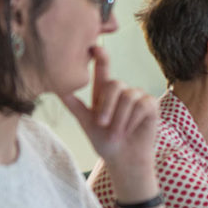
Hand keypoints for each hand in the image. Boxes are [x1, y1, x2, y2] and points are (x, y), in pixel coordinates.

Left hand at [59, 46, 157, 169]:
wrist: (124, 161)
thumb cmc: (105, 143)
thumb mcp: (86, 122)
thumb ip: (73, 104)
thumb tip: (56, 88)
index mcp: (105, 92)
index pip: (103, 69)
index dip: (100, 57)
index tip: (94, 47)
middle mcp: (122, 91)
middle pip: (114, 84)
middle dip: (107, 105)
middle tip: (102, 124)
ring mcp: (138, 97)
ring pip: (127, 96)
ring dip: (120, 118)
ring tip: (117, 134)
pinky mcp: (152, 105)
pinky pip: (142, 105)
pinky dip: (133, 120)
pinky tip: (131, 129)